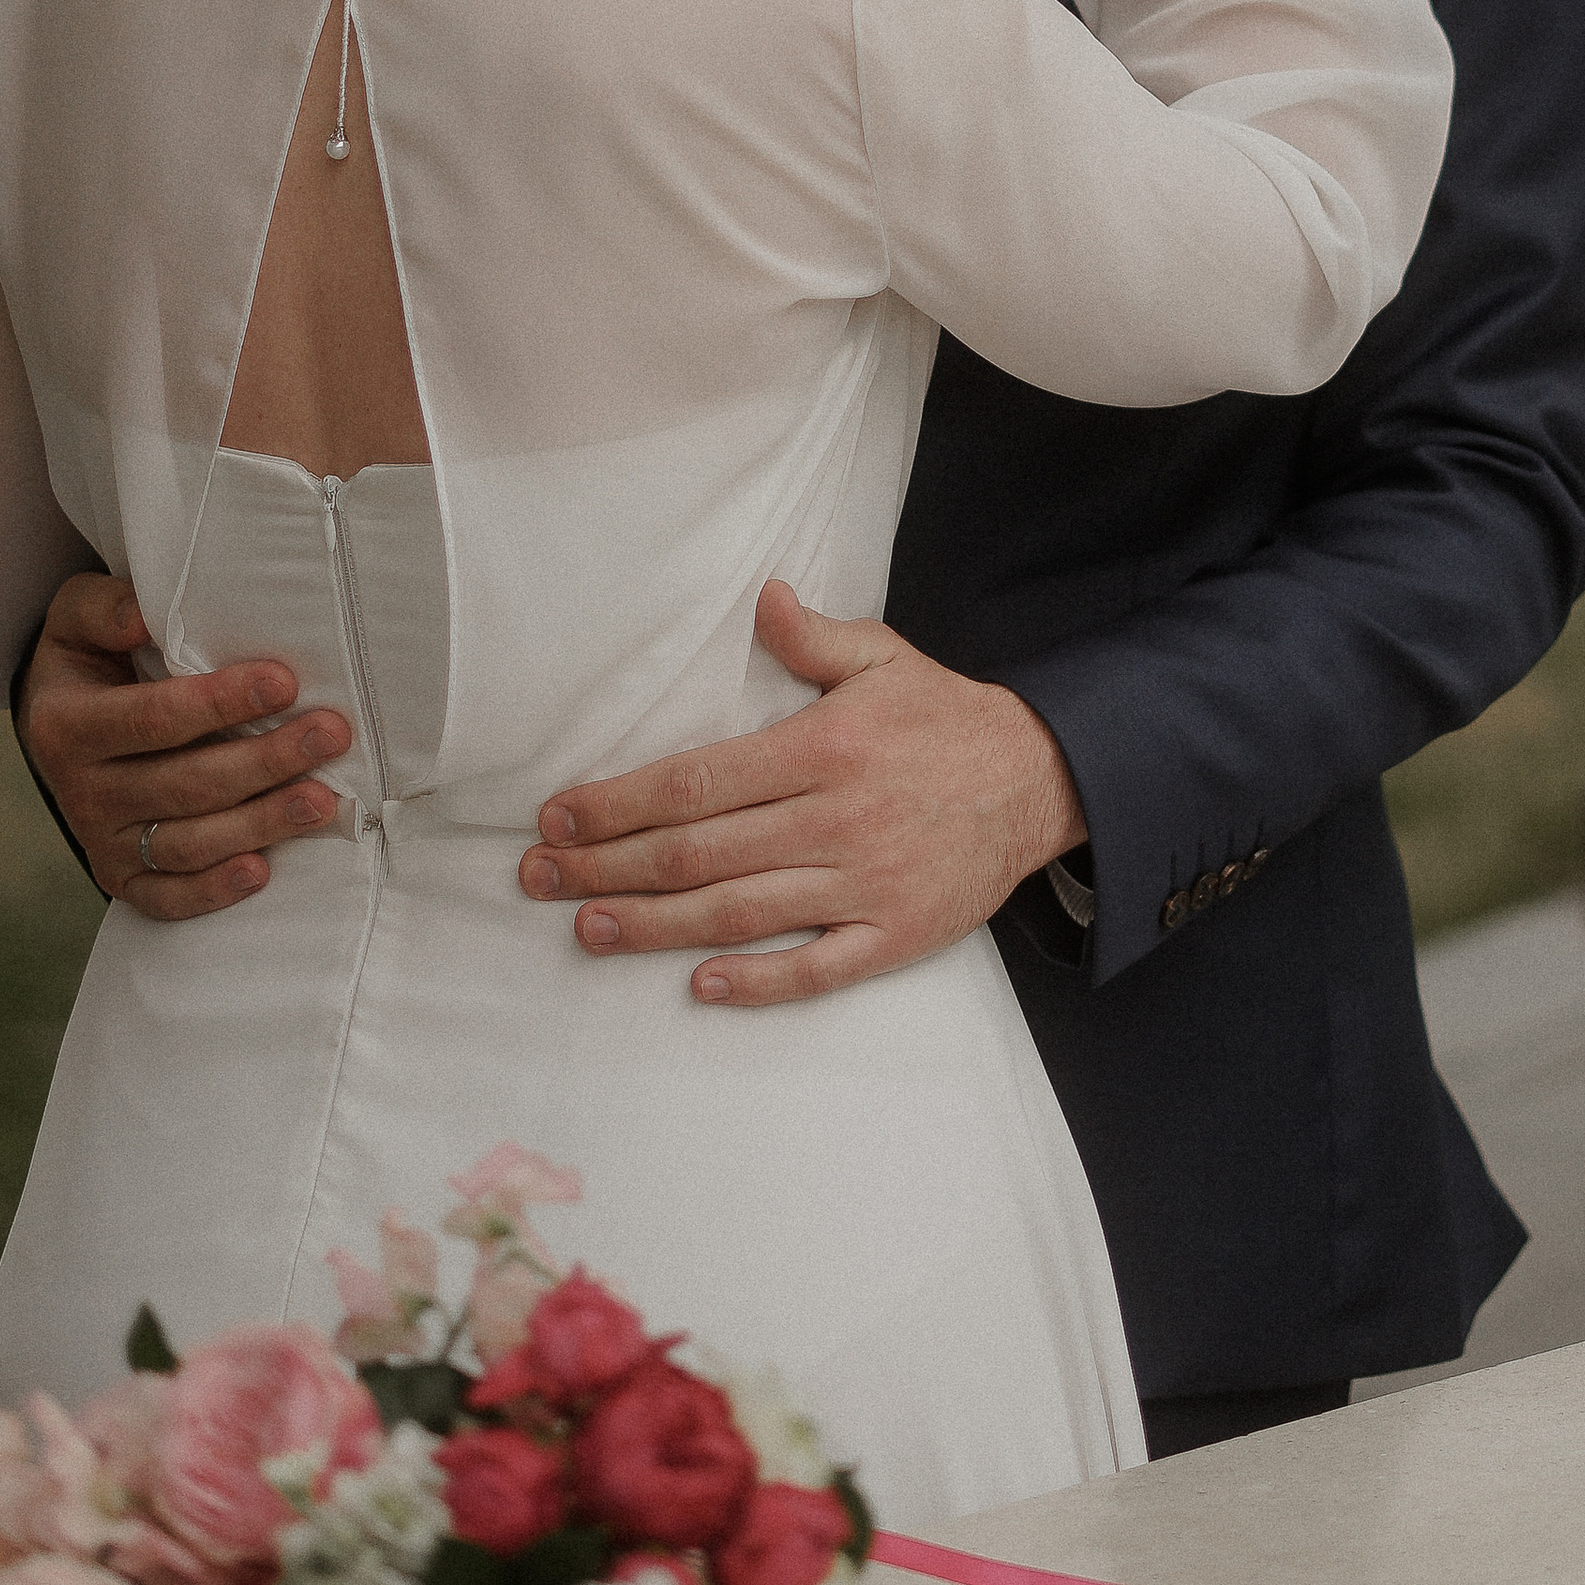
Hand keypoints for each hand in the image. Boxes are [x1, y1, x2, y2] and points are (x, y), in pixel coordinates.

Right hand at [17, 573, 350, 916]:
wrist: (56, 728)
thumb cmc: (89, 661)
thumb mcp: (77, 621)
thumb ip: (105, 610)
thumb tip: (142, 615)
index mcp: (69, 725)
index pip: (153, 718)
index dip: (220, 702)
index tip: (284, 681)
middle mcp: (82, 791)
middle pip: (184, 784)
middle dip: (264, 760)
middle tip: (330, 735)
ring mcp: (103, 841)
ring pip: (187, 844)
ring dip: (259, 824)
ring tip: (322, 801)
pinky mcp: (122, 878)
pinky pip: (167, 898)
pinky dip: (213, 891)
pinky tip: (262, 871)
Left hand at [518, 583, 1087, 1005]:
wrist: (1043, 780)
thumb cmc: (948, 718)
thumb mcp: (885, 658)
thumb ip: (814, 637)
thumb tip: (762, 598)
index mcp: (823, 749)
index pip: (697, 780)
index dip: (619, 802)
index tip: (561, 815)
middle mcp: (835, 819)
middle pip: (698, 851)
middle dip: (609, 866)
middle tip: (540, 876)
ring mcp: (863, 882)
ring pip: (737, 912)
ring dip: (653, 926)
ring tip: (587, 928)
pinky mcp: (893, 934)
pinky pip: (814, 967)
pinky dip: (755, 980)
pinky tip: (698, 985)